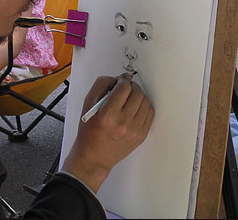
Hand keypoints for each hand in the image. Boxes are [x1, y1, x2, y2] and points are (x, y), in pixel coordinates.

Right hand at [62, 73, 154, 191]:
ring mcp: (135, 130)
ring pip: (145, 101)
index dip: (123, 81)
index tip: (121, 80)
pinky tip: (135, 109)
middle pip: (137, 93)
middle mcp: (123, 123)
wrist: (94, 158)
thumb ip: (100, 87)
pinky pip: (150, 113)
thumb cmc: (89, 133)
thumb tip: (116, 79)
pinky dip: (144, 107)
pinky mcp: (141, 135)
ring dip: (138, 96)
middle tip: (125, 89)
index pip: (123, 88)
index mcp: (108, 115)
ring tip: (129, 99)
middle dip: (131, 87)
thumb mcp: (87, 106)